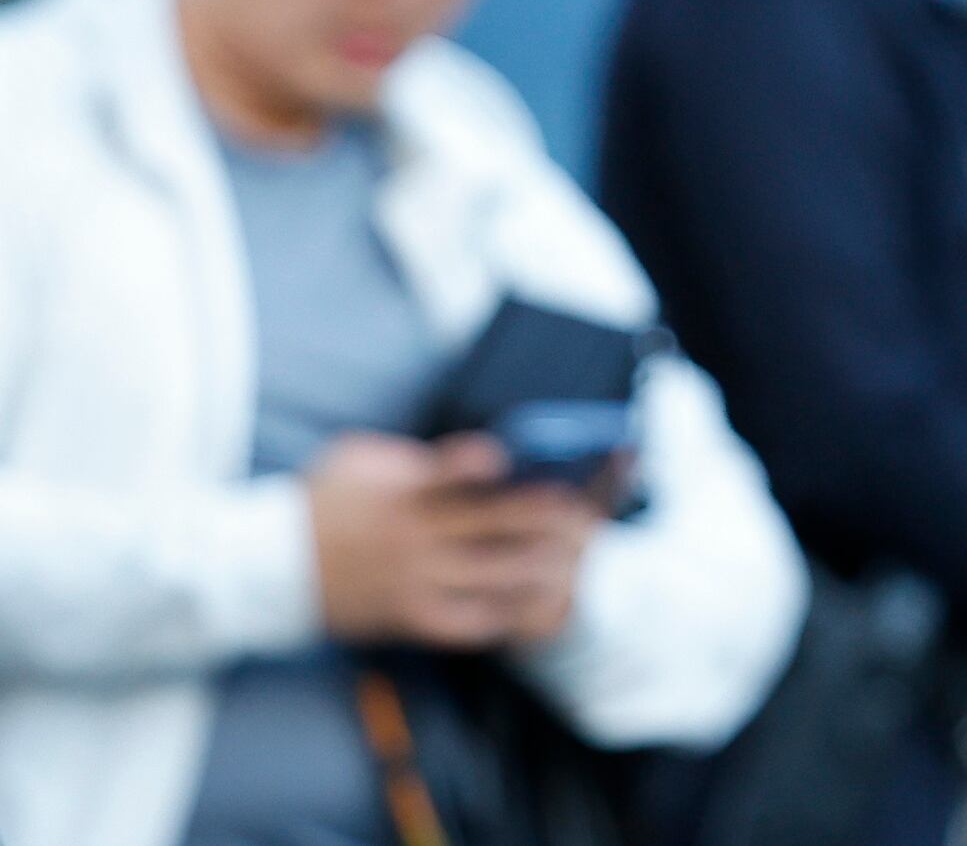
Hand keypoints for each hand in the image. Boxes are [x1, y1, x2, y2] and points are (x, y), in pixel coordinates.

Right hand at [308, 432, 601, 649]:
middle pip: (499, 522)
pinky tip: (535, 604)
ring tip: (577, 556)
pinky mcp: (410, 618)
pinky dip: (507, 614)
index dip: (495, 462)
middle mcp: (416, 536)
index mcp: (405, 492)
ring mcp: (415, 581)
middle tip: (586, 508)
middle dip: (550, 514)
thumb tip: (470, 456)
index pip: (457, 469)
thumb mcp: (358, 460)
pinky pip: (471, 621)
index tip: (531, 459)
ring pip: (497, 574)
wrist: (268, 570)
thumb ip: (412, 457)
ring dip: (543, 564)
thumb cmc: (318, 503)